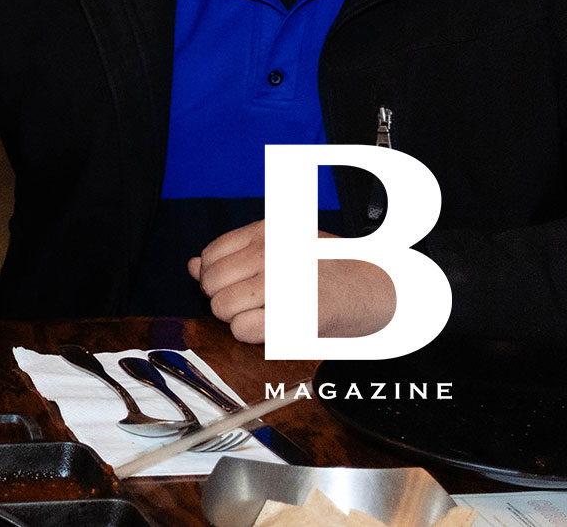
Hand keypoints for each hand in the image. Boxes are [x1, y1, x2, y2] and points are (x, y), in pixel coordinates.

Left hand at [190, 220, 397, 343]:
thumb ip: (234, 255)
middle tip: (251, 301)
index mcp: (268, 232)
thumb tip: (191, 265)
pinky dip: (251, 334)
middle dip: (223, 297)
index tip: (232, 283)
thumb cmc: (326, 270)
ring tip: (264, 312)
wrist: (374, 292)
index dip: (213, 275)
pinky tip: (270, 326)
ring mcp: (280, 284)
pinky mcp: (289, 316)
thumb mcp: (281, 249)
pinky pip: (243, 330)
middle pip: (212, 284)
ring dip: (237, 317)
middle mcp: (271, 254)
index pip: (210, 255)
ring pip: (222, 308)